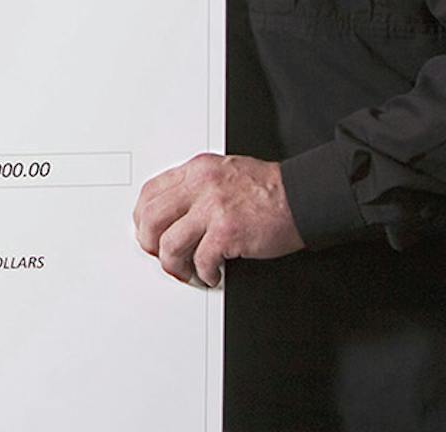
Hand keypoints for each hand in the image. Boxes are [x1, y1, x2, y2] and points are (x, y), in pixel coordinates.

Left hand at [134, 153, 303, 288]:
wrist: (302, 196)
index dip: (143, 219)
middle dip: (151, 245)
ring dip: (175, 265)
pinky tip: (212, 274)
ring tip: (187, 271)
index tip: (148, 233)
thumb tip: (171, 214)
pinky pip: (201, 260)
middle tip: (163, 257)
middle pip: (152, 218)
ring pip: (169, 244)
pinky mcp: (228, 232)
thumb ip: (196, 188)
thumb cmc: (267, 189)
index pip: (150, 193)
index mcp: (197, 171)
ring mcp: (213, 208)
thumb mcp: (223, 173)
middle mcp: (201, 185)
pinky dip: (204, 274)